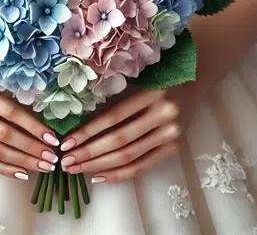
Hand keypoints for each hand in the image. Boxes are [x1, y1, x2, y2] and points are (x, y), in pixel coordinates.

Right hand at [0, 80, 60, 180]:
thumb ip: (16, 95)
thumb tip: (51, 120)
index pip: (10, 112)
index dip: (33, 127)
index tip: (53, 139)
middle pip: (2, 134)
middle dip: (31, 148)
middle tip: (52, 158)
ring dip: (22, 162)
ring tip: (43, 167)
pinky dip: (4, 169)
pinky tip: (23, 173)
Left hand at [58, 89, 180, 182]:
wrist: (190, 84)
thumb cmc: (153, 80)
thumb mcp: (134, 82)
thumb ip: (110, 100)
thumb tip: (74, 124)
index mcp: (152, 93)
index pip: (113, 118)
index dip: (88, 132)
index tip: (66, 143)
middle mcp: (164, 115)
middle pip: (119, 141)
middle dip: (88, 153)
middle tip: (66, 161)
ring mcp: (171, 134)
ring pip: (129, 157)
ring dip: (99, 166)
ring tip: (77, 169)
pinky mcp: (173, 149)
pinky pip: (142, 167)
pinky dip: (119, 174)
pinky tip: (99, 176)